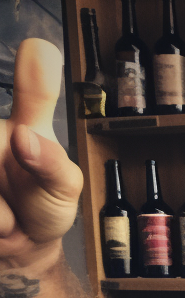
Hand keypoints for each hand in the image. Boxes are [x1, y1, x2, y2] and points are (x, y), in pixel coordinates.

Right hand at [0, 39, 82, 270]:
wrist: (22, 243)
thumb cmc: (45, 203)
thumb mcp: (65, 186)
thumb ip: (52, 162)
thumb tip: (24, 136)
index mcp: (20, 126)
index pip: (28, 92)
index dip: (33, 83)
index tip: (38, 54)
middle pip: (5, 146)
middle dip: (3, 197)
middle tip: (15, 211)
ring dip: (0, 216)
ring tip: (8, 218)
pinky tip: (0, 225)